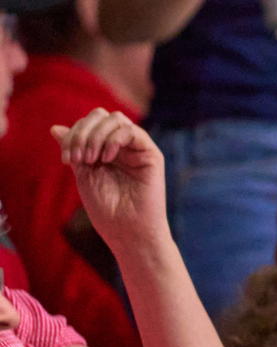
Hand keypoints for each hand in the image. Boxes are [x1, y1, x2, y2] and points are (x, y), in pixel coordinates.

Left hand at [51, 110, 167, 251]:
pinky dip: (113, 140)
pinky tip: (106, 158)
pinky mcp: (150, 154)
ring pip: (116, 119)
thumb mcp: (83, 174)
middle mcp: (122, 145)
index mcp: (105, 148)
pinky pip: (131, 132)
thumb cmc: (106, 208)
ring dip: (96, 136)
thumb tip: (55, 128)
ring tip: (91, 159)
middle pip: (101, 116)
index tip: (67, 160)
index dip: (73, 135)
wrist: (126, 230)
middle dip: (83, 132)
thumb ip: (74, 149)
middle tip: (78, 158)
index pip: (89, 123)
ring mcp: (137, 148)